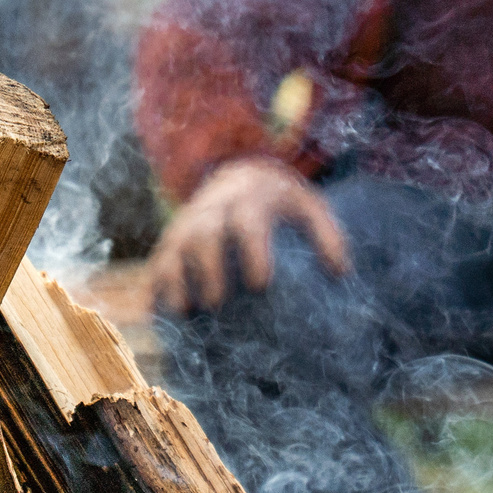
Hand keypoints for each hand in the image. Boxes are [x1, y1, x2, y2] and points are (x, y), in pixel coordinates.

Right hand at [147, 156, 350, 314]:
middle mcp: (211, 211)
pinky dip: (151, 291)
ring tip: (183, 313)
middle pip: (202, 235)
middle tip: (218, 304)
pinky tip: (153, 319)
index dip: (252, 251)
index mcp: (248, 200)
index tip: (261, 284)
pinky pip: (155, 265)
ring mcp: (185, 227)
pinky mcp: (169, 243)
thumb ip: (328, 235)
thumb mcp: (309, 206)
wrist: (239, 173)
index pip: (247, 222)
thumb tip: (341, 272)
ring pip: (171, 249)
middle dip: (207, 269)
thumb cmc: (280, 201)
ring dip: (173, 280)